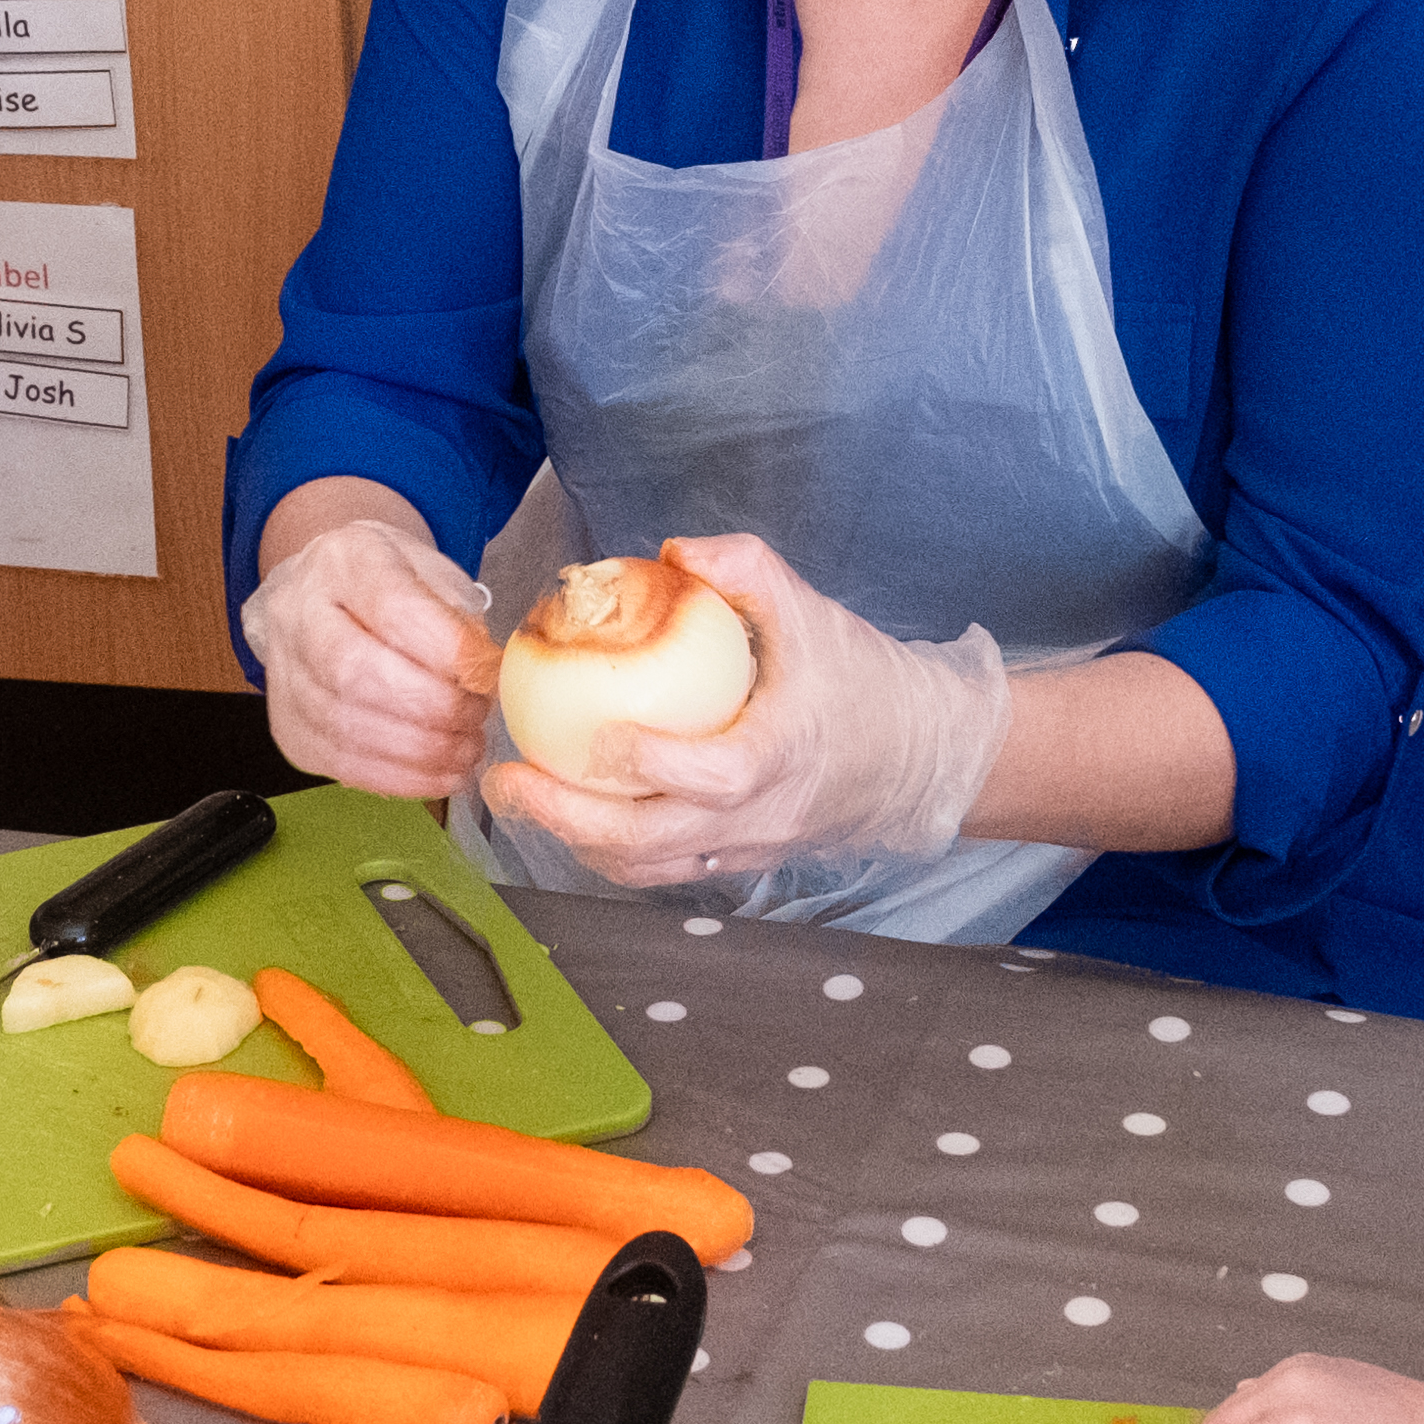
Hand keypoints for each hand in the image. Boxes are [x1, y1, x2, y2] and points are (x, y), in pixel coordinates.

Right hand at [247, 501, 501, 800]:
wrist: (332, 600)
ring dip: (422, 749)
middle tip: (477, 715)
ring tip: (467, 747)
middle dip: (433, 707)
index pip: (391, 607)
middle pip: (355, 673)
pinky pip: (342, 765)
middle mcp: (296, 615)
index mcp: (341, 561)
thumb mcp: (431, 574)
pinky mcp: (289, 728)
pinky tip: (440, 772)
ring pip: (346, 727)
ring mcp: (284, 676)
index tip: (488, 672)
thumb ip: (457, 618)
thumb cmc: (390, 586)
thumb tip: (488, 676)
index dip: (448, 649)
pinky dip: (402, 778)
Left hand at [477, 531, 1005, 890]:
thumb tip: (673, 550)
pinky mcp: (736, 862)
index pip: (712, 775)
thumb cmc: (862, 680)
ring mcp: (745, 849)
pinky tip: (568, 812)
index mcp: (782, 756)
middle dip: (568, 818)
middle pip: (653, 842)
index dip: (648, 763)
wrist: (918, 758)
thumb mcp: (813, 612)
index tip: (593, 732)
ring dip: (576, 841)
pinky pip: (660, 872)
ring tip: (519, 800)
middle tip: (505, 781)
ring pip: (647, 869)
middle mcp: (760, 817)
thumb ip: (748, 571)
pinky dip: (607, 850)